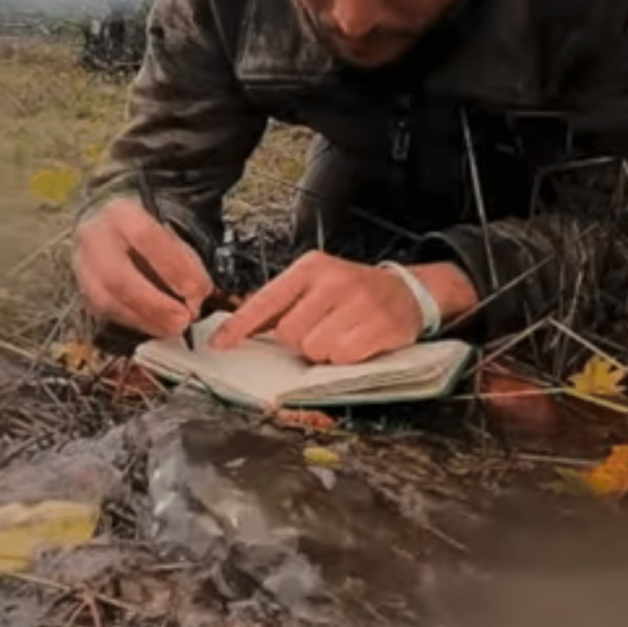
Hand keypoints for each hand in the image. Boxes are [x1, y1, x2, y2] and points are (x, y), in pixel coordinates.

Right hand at [72, 196, 213, 337]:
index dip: (174, 268)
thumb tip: (199, 292)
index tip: (198, 291)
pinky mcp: (83, 290)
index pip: (146, 238)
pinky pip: (105, 312)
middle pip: (117, 276)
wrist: (110, 225)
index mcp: (121, 213)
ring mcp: (82, 266)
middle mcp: (94, 237)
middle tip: (184, 319)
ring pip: (106, 300)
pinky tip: (157, 327)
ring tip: (174, 328)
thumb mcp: (171, 227)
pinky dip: (135, 322)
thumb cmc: (149, 228)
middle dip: (155, 303)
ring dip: (145, 319)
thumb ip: (185, 257)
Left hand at [210, 251, 479, 363]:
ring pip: (314, 348)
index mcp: (310, 268)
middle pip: (289, 332)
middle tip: (321, 330)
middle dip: (301, 340)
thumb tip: (236, 331)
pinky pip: (343, 356)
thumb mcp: (316, 286)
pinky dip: (345, 358)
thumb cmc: (353, 293)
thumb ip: (279, 306)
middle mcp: (333, 280)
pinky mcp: (379, 325)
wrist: (407, 291)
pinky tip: (356, 342)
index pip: (266, 299)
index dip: (240, 325)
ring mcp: (358, 302)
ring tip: (340, 335)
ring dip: (324, 352)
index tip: (220, 344)